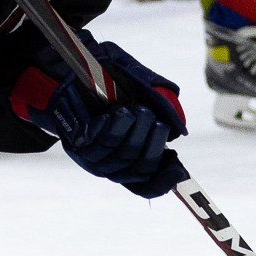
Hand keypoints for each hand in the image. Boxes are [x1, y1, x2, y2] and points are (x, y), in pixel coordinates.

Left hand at [9, 36, 188, 196]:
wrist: (76, 70)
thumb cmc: (114, 83)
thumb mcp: (145, 90)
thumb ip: (163, 107)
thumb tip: (178, 131)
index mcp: (128, 160)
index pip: (146, 185)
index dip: (163, 181)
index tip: (178, 169)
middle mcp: (110, 163)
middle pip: (139, 168)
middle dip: (152, 142)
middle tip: (153, 118)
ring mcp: (92, 155)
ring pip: (120, 154)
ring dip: (132, 131)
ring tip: (134, 109)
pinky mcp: (76, 142)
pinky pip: (99, 142)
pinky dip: (111, 127)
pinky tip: (114, 113)